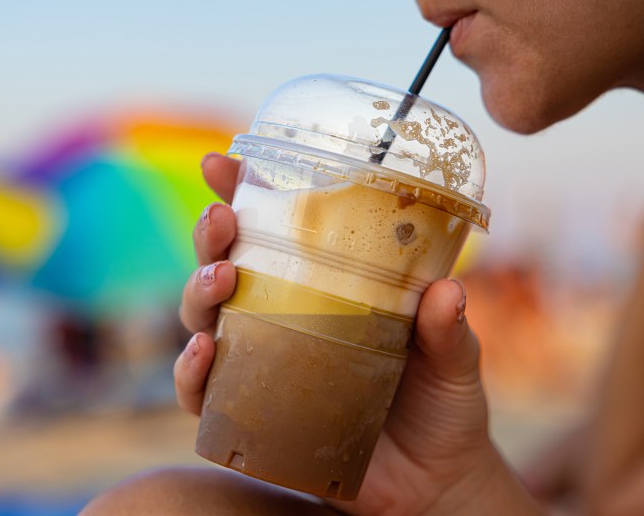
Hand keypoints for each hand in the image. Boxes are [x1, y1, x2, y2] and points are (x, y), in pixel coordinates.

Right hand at [174, 153, 539, 515]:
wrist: (436, 485)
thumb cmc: (442, 408)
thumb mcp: (454, 361)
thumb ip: (447, 330)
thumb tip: (445, 291)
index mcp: (324, 287)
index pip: (273, 230)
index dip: (241, 192)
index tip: (222, 161)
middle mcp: (282, 317)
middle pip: (225, 264)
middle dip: (210, 236)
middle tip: (220, 221)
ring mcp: (261, 364)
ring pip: (203, 318)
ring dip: (198, 292)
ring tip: (221, 281)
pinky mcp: (251, 414)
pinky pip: (203, 393)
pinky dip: (190, 373)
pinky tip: (203, 354)